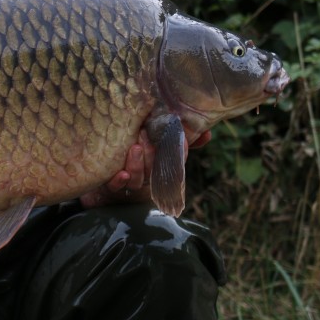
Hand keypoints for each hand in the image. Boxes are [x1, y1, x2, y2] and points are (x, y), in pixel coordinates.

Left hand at [79, 129, 211, 206]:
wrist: (111, 178)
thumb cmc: (141, 157)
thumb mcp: (160, 145)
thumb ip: (181, 139)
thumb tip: (208, 133)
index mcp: (161, 169)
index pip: (174, 163)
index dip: (179, 154)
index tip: (182, 141)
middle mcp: (148, 178)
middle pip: (154, 170)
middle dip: (153, 154)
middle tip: (147, 134)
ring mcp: (131, 184)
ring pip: (137, 178)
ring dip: (137, 165)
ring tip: (135, 148)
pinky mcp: (111, 186)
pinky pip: (115, 186)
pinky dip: (118, 181)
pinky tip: (122, 174)